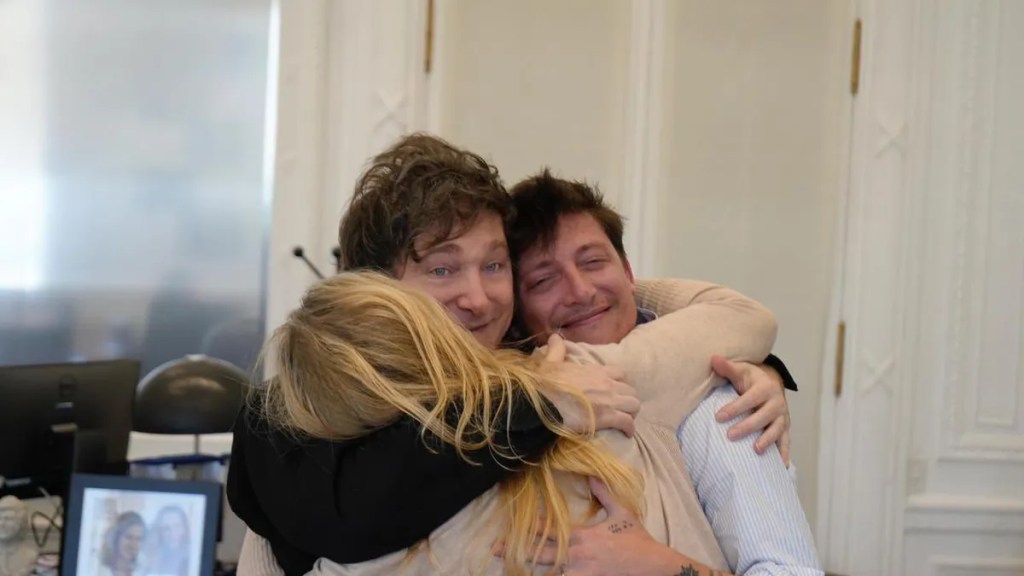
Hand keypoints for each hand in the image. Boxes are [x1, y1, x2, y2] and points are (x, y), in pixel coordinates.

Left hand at [494, 477, 695, 575]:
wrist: (654, 567)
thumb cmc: (638, 540)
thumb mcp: (622, 512)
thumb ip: (604, 494)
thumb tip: (590, 475)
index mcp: (582, 537)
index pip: (548, 532)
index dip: (527, 530)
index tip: (507, 528)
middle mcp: (577, 556)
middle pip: (540, 554)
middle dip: (516, 552)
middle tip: (494, 550)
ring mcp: (581, 574)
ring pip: (548, 574)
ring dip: (529, 571)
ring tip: (509, 569)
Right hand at [539, 334, 639, 437]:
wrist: (543, 404)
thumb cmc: (545, 384)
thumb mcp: (550, 362)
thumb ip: (557, 350)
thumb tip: (555, 336)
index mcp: (596, 371)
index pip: (621, 372)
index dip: (621, 382)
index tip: (616, 390)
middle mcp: (607, 384)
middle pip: (631, 390)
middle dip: (628, 399)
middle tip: (620, 407)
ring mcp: (609, 401)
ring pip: (634, 405)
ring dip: (631, 413)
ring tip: (625, 419)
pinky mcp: (607, 418)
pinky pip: (628, 422)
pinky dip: (629, 428)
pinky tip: (627, 433)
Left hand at [711, 355, 790, 464]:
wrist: (770, 384)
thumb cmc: (751, 379)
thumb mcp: (740, 370)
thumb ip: (727, 367)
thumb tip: (713, 358)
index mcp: (765, 388)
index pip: (750, 399)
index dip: (735, 408)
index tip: (718, 417)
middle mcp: (777, 402)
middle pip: (763, 416)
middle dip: (747, 427)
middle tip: (730, 436)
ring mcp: (782, 416)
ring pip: (776, 429)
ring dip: (767, 440)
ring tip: (756, 450)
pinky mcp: (785, 427)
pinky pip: (785, 441)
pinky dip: (784, 453)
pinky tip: (782, 466)